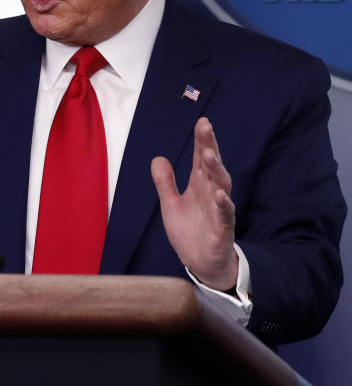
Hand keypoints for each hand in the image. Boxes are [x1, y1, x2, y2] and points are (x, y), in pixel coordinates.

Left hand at [151, 117, 237, 290]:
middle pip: (212, 166)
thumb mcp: (171, 204)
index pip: (201, 159)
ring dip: (216, 170)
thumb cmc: (190, 231)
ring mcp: (219, 210)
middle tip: (205, 126)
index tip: (202, 121)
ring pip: (222, 185)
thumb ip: (165, 182)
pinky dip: (224, 204)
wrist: (201, 263)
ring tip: (210, 154)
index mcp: (199, 185)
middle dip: (210, 146)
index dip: (202, 141)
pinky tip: (221, 194)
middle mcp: (211, 193)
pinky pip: (226, 214)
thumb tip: (158, 158)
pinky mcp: (223, 228)